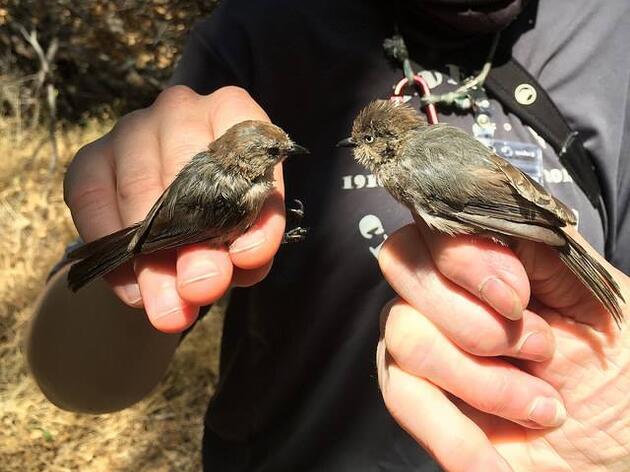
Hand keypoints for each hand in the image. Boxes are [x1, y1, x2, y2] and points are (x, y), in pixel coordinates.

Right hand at [63, 86, 285, 332]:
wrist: (168, 231)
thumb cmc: (222, 220)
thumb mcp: (248, 235)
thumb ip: (249, 247)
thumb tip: (223, 270)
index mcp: (234, 114)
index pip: (248, 146)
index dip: (251, 206)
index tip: (248, 260)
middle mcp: (181, 109)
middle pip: (187, 169)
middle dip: (194, 241)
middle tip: (201, 290)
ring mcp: (131, 129)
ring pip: (138, 189)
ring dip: (153, 259)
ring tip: (169, 308)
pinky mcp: (91, 157)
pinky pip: (91, 200)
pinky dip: (112, 251)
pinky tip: (134, 291)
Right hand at [377, 221, 629, 470]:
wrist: (623, 454)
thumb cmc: (621, 374)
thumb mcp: (599, 297)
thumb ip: (542, 245)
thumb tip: (483, 215)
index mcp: (491, 261)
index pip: (433, 222)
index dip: (463, 256)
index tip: (517, 298)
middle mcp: (447, 295)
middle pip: (403, 269)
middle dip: (475, 320)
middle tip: (540, 350)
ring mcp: (426, 347)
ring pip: (403, 336)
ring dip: (481, 381)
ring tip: (539, 405)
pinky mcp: (419, 402)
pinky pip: (402, 398)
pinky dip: (456, 434)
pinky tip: (499, 455)